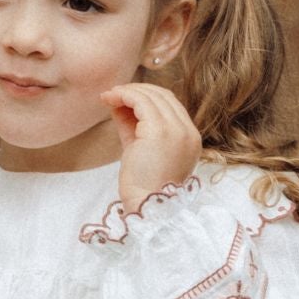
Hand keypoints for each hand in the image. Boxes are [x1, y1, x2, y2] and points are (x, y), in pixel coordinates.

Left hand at [102, 81, 200, 210]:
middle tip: (113, 93)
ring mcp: (177, 130)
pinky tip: (110, 98)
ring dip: (128, 91)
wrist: (146, 208)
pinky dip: (124, 96)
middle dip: (137, 90)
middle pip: (164, 96)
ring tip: (108, 96)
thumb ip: (135, 127)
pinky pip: (141, 102)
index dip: (147, 97)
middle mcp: (188, 132)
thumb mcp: (141, 151)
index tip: (124, 99)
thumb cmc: (142, 187)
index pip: (171, 106)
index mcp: (190, 139)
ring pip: (152, 96)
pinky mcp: (160, 131)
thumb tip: (120, 105)